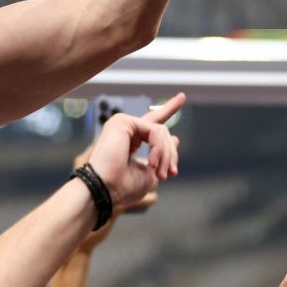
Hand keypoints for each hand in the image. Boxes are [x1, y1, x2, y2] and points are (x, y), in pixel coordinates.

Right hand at [84, 93, 184, 213]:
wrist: (105, 190)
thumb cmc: (123, 187)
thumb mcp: (151, 174)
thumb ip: (162, 156)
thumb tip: (175, 138)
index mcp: (131, 142)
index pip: (152, 124)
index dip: (168, 110)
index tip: (181, 96)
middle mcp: (126, 131)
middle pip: (160, 129)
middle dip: (171, 153)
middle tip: (172, 173)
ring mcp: (123, 124)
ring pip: (160, 131)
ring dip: (166, 155)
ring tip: (160, 173)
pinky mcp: (122, 121)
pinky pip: (154, 130)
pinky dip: (159, 148)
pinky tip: (152, 163)